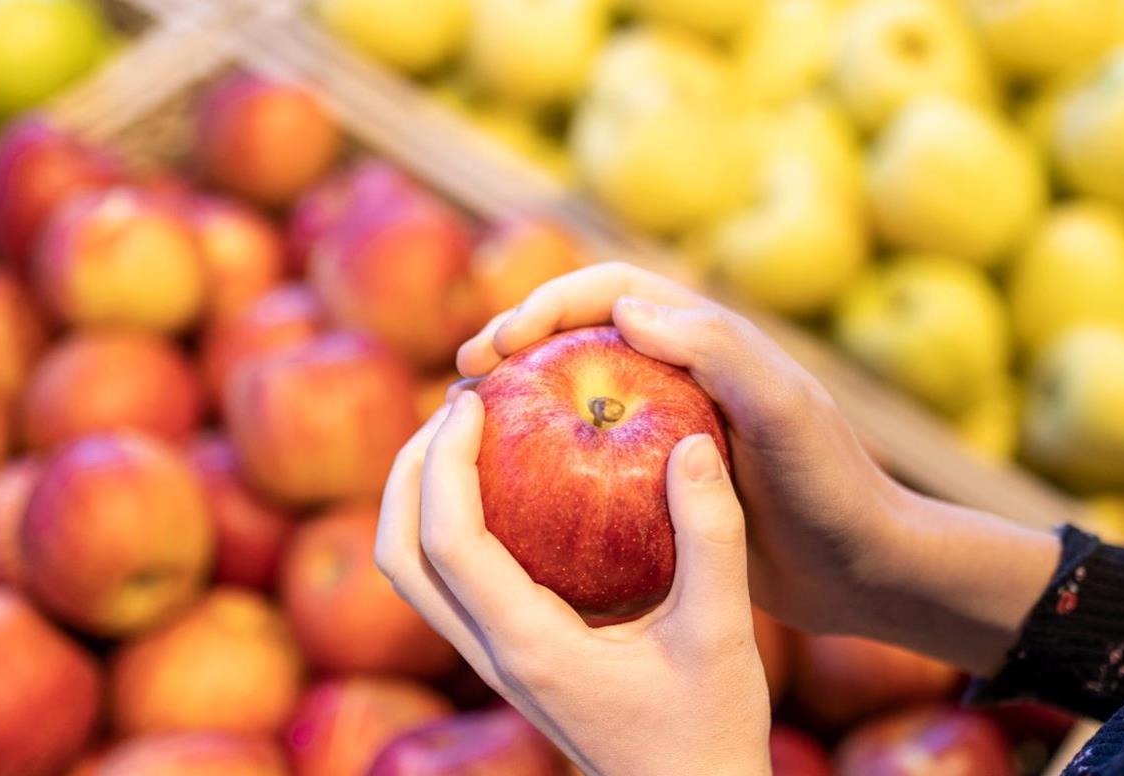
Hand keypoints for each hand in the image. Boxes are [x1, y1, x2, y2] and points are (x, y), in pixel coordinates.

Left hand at [375, 392, 770, 775]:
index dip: (445, 460)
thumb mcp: (724, 629)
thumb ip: (712, 535)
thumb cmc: (712, 727)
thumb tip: (692, 439)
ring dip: (420, 497)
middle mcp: (494, 655)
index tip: (476, 396)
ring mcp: (496, 663)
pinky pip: (452, 583)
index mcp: (530, 645)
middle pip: (400, 555)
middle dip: (410, 469)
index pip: (449, 541)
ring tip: (467, 434)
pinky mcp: (512, 660)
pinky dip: (453, 523)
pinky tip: (512, 485)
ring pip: (414, 574)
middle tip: (458, 401)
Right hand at [455, 263, 1061, 674]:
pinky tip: (513, 504)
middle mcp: (684, 374)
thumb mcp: (782, 414)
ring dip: (523, 404)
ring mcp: (671, 431)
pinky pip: (591, 463)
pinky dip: (548, 468)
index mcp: (708, 339)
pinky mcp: (667, 484)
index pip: (608, 290)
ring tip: (469, 436)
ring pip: (579, 398)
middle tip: (461, 387)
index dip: (544, 303)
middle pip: (580, 336)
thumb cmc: (831, 487)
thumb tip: (624, 311)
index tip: (495, 346)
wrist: (867, 570)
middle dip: (514, 345)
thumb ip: (717, 352)